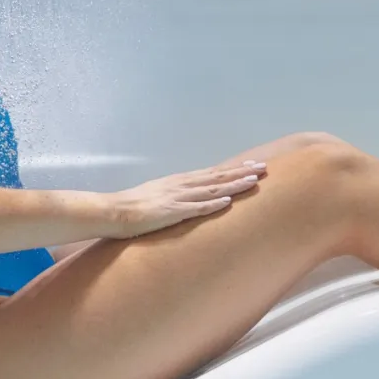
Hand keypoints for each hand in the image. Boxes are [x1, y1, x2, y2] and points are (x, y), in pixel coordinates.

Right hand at [101, 160, 265, 237]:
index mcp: (180, 181)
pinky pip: (195, 208)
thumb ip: (177, 196)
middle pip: (218, 177)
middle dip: (241, 172)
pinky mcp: (171, 212)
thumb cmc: (134, 206)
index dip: (234, 170)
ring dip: (233, 184)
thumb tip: (190, 199)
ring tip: (253, 180)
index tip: (252, 165)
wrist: (115, 211)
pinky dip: (212, 204)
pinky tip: (227, 200)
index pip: (213, 173)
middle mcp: (182, 185)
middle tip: (263, 167)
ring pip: (212, 189)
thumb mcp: (160, 195)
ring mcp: (178, 198)